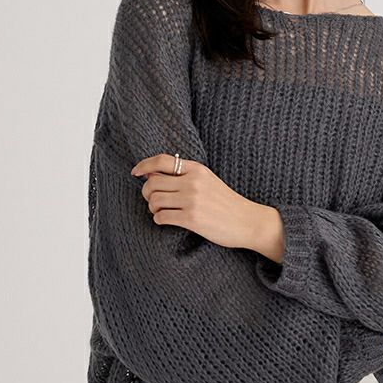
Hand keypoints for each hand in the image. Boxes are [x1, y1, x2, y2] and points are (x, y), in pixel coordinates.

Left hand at [131, 154, 256, 249]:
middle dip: (147, 193)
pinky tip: (167, 221)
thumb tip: (151, 174)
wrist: (248, 221)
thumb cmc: (226, 202)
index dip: (144, 165)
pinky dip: (159, 220)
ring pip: (154, 200)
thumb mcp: (208, 181)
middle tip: (153, 201)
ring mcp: (192, 200)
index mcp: (197, 169)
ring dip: (152, 208)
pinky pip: (161, 217)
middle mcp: (193, 182)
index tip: (135, 172)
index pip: (162, 160)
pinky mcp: (192, 219)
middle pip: (152, 182)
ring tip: (161, 212)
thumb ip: (184, 175)